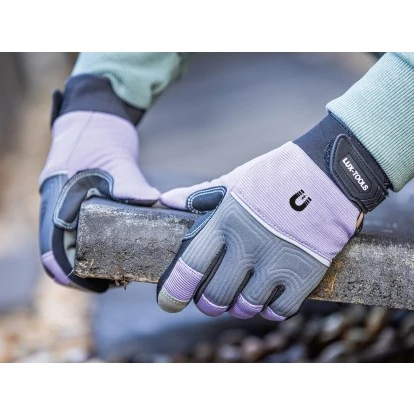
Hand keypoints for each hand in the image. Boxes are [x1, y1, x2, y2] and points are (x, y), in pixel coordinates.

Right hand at [39, 77, 158, 291]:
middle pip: (62, 251)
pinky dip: (99, 241)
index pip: (52, 248)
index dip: (68, 273)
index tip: (96, 285)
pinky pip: (86, 228)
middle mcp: (58, 204)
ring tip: (120, 267)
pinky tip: (122, 245)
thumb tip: (150, 201)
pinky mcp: (84, 199)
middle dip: (83, 270)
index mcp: (56, 197)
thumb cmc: (98, 130)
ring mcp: (69, 202)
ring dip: (91, 258)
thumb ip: (129, 180)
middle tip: (114, 279)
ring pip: (74, 241)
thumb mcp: (115, 156)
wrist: (95, 111)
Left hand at [157, 115, 388, 319]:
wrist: (333, 172)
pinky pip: (279, 311)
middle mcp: (248, 245)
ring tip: (242, 294)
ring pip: (246, 307)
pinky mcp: (305, 274)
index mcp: (225, 221)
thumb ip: (199, 195)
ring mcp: (278, 263)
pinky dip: (270, 309)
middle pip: (215, 297)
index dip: (174, 292)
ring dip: (240, 306)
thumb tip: (166, 200)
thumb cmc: (278, 175)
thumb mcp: (235, 180)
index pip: (190, 268)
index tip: (168, 302)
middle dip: (209, 302)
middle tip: (212, 297)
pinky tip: (269, 297)